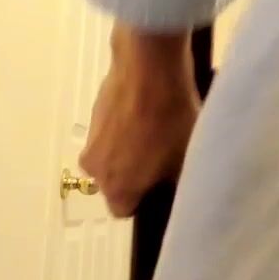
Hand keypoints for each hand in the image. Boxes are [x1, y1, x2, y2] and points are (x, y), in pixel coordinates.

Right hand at [79, 24, 200, 217]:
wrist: (148, 68)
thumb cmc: (172, 122)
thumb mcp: (187, 161)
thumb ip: (178, 185)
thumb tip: (177, 190)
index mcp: (116, 189)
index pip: (125, 211)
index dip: (146, 201)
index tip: (164, 187)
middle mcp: (95, 170)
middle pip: (117, 182)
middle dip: (138, 175)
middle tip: (166, 158)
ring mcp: (91, 138)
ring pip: (113, 155)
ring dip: (131, 149)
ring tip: (160, 131)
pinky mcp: (94, 112)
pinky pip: (111, 130)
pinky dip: (126, 127)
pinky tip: (150, 112)